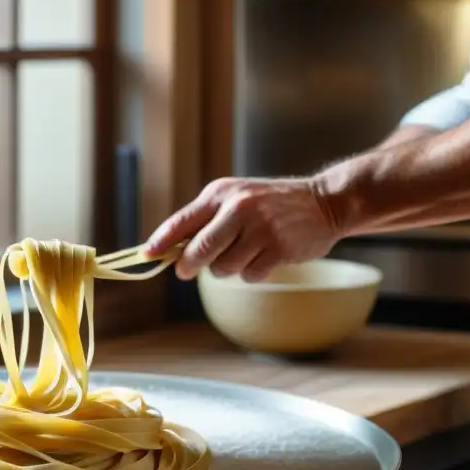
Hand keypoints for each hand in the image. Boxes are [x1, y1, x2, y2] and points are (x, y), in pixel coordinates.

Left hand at [143, 177, 340, 281]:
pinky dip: (252, 272)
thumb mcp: (236, 197)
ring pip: (222, 268)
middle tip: (186, 271)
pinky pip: (249, 275)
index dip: (161, 241)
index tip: (147, 255)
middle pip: (199, 250)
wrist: (323, 202)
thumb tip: (171, 249)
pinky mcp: (278, 248)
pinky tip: (265, 256)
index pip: (183, 220)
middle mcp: (238, 208)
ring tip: (244, 252)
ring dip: (227, 268)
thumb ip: (206, 220)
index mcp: (222, 193)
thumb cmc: (270, 204)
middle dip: (188, 266)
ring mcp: (260, 228)